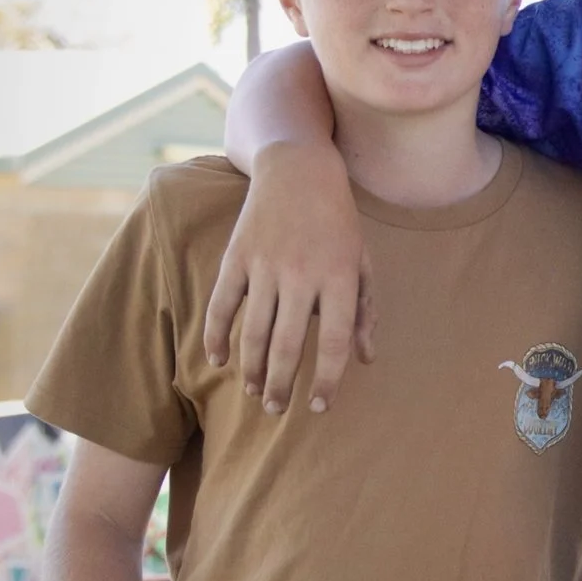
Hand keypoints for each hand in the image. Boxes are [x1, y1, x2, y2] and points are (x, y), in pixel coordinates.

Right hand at [202, 140, 374, 414]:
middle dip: (282, 385)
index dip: (327, 380)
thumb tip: (365, 359)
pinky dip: (216, 336)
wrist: (299, 170)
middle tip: (278, 410)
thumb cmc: (338, 222)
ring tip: (256, 393)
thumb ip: (365, 311)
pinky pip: (221, 305)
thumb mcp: (363, 262)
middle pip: (288, 345)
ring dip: (252, 369)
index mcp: (339, 278)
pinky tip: (218, 362)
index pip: (333, 343)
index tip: (320, 406)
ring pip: (253, 332)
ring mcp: (265, 266)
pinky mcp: (236, 257)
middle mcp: (302, 275)